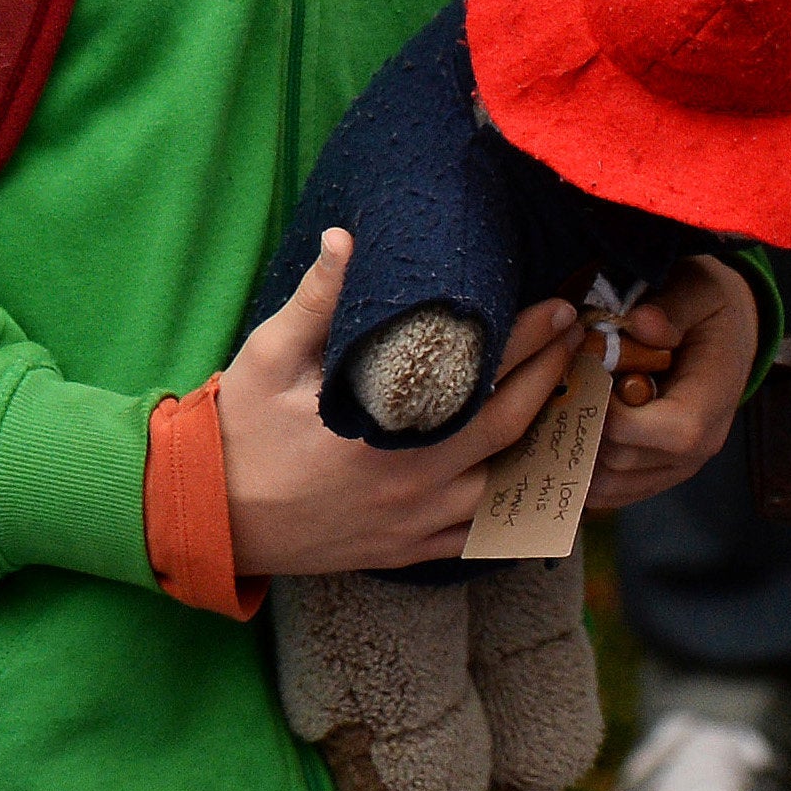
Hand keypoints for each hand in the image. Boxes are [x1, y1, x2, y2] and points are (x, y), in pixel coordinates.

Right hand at [222, 228, 579, 574]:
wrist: (213, 517)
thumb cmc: (240, 431)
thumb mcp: (267, 357)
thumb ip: (316, 302)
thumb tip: (345, 239)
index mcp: (390, 432)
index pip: (480, 378)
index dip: (526, 340)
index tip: (558, 307)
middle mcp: (417, 483)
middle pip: (511, 429)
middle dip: (549, 378)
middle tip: (577, 339)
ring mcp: (418, 524)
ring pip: (506, 486)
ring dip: (542, 443)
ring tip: (566, 402)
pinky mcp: (409, 551)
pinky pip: (482, 536)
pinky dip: (516, 510)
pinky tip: (536, 484)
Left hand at [586, 255, 757, 509]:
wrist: (731, 333)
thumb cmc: (709, 309)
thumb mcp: (698, 291)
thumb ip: (672, 308)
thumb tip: (641, 322)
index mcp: (707, 408)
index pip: (641, 432)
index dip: (602, 408)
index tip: (583, 369)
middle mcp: (695, 450)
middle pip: (617, 459)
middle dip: (582, 422)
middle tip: (564, 384)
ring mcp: (677, 467)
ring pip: (608, 483)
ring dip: (576, 448)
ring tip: (565, 404)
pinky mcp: (659, 473)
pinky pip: (612, 491)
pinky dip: (583, 468)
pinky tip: (568, 429)